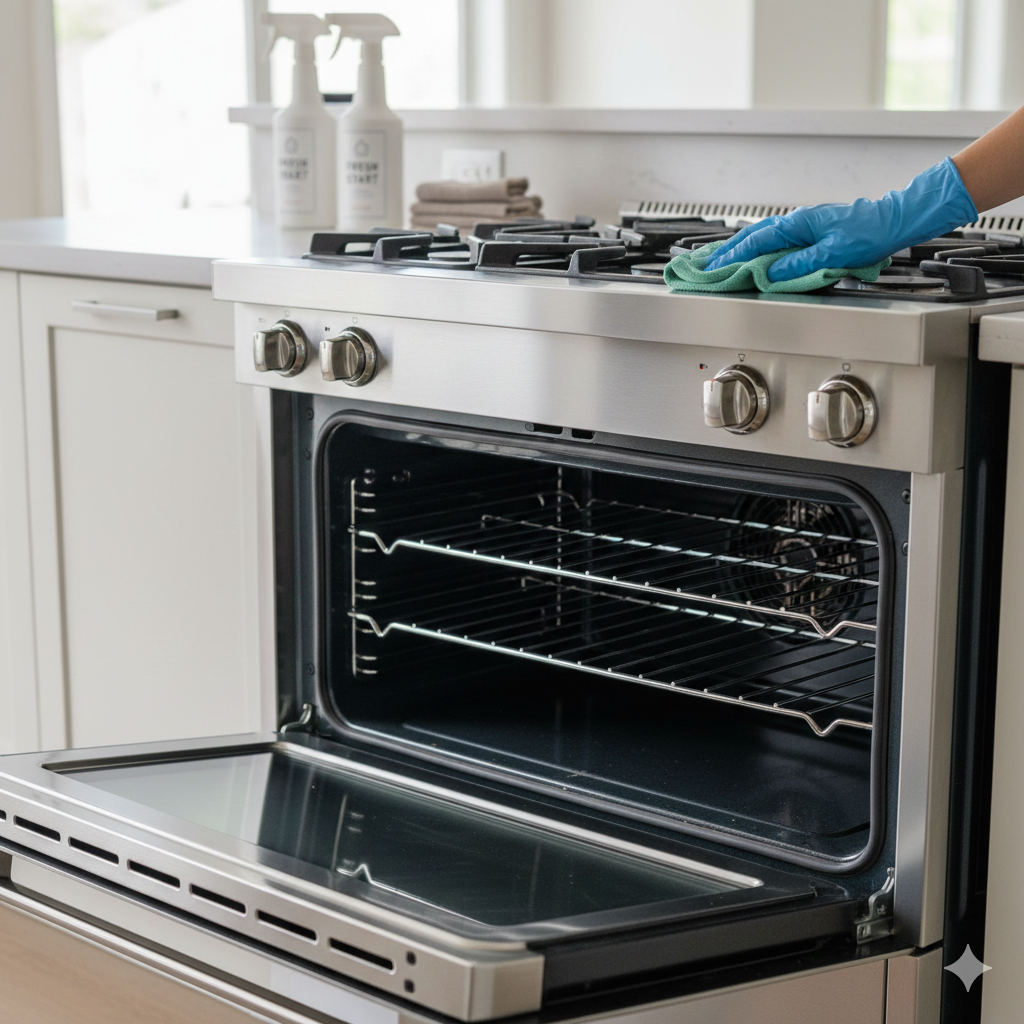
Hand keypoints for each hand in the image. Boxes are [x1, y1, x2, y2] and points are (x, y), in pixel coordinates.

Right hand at [703, 157, 978, 281]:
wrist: (893, 220)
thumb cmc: (869, 232)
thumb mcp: (833, 253)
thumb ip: (799, 264)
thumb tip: (771, 274)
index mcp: (798, 224)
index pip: (756, 242)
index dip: (733, 257)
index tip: (715, 268)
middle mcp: (796, 221)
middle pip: (753, 236)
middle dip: (728, 251)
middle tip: (706, 265)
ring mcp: (801, 224)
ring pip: (761, 236)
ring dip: (739, 248)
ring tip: (720, 258)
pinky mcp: (808, 230)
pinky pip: (773, 238)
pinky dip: (756, 246)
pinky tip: (752, 252)